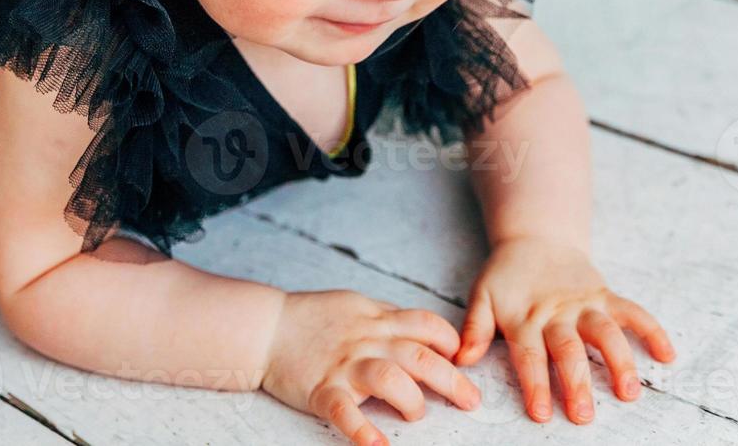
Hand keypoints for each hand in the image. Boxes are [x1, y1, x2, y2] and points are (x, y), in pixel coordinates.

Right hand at [258, 289, 482, 445]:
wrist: (266, 327)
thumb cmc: (311, 318)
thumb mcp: (355, 305)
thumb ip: (386, 317)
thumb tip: (420, 329)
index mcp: (377, 320)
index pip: (426, 324)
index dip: (449, 341)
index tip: (460, 359)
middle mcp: (366, 341)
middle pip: (419, 355)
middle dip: (452, 380)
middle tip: (471, 401)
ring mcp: (345, 365)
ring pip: (390, 378)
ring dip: (412, 401)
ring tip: (416, 414)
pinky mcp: (322, 389)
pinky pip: (344, 411)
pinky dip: (362, 430)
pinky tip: (377, 445)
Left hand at [455, 236, 674, 423]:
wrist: (534, 239)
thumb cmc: (505, 277)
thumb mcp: (482, 296)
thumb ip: (474, 327)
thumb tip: (462, 358)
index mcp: (525, 317)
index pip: (530, 354)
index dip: (535, 383)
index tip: (541, 413)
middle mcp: (557, 312)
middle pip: (569, 348)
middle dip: (577, 382)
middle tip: (584, 414)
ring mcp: (584, 303)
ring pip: (606, 331)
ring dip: (619, 361)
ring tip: (629, 392)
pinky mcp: (605, 295)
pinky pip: (632, 311)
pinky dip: (651, 330)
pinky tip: (667, 355)